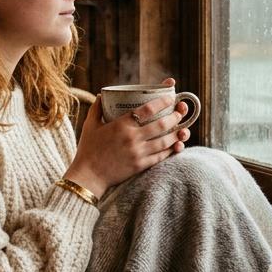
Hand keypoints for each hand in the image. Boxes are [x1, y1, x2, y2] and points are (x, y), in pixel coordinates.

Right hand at [64, 77, 191, 197]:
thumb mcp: (90, 125)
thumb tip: (101, 95)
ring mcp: (138, 152)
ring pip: (165, 140)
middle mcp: (133, 138)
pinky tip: (176, 145)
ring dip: (177, 133)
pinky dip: (171, 149)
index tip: (171, 97)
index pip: (148, 109)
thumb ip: (97, 108)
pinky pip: (161, 156)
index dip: (163, 101)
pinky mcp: (141, 165)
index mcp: (121, 124)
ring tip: (183, 128)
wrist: (88, 176)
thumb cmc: (88, 149)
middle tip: (181, 111)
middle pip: (162, 124)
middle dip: (175, 116)